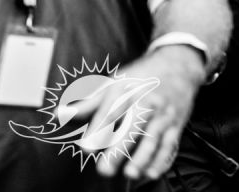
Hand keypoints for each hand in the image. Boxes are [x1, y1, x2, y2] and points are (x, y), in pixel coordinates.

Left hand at [88, 46, 202, 179]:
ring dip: (144, 158)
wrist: (180, 64)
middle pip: (133, 129)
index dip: (99, 132)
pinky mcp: (176, 125)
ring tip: (131, 174)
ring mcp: (164, 115)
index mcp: (128, 93)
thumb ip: (88, 102)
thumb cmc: (143, 76)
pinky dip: (163, 160)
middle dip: (120, 150)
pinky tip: (153, 172)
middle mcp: (148, 104)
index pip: (111, 114)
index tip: (87, 149)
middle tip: (105, 169)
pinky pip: (171, 144)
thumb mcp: (115, 82)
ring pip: (154, 139)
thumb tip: (58, 114)